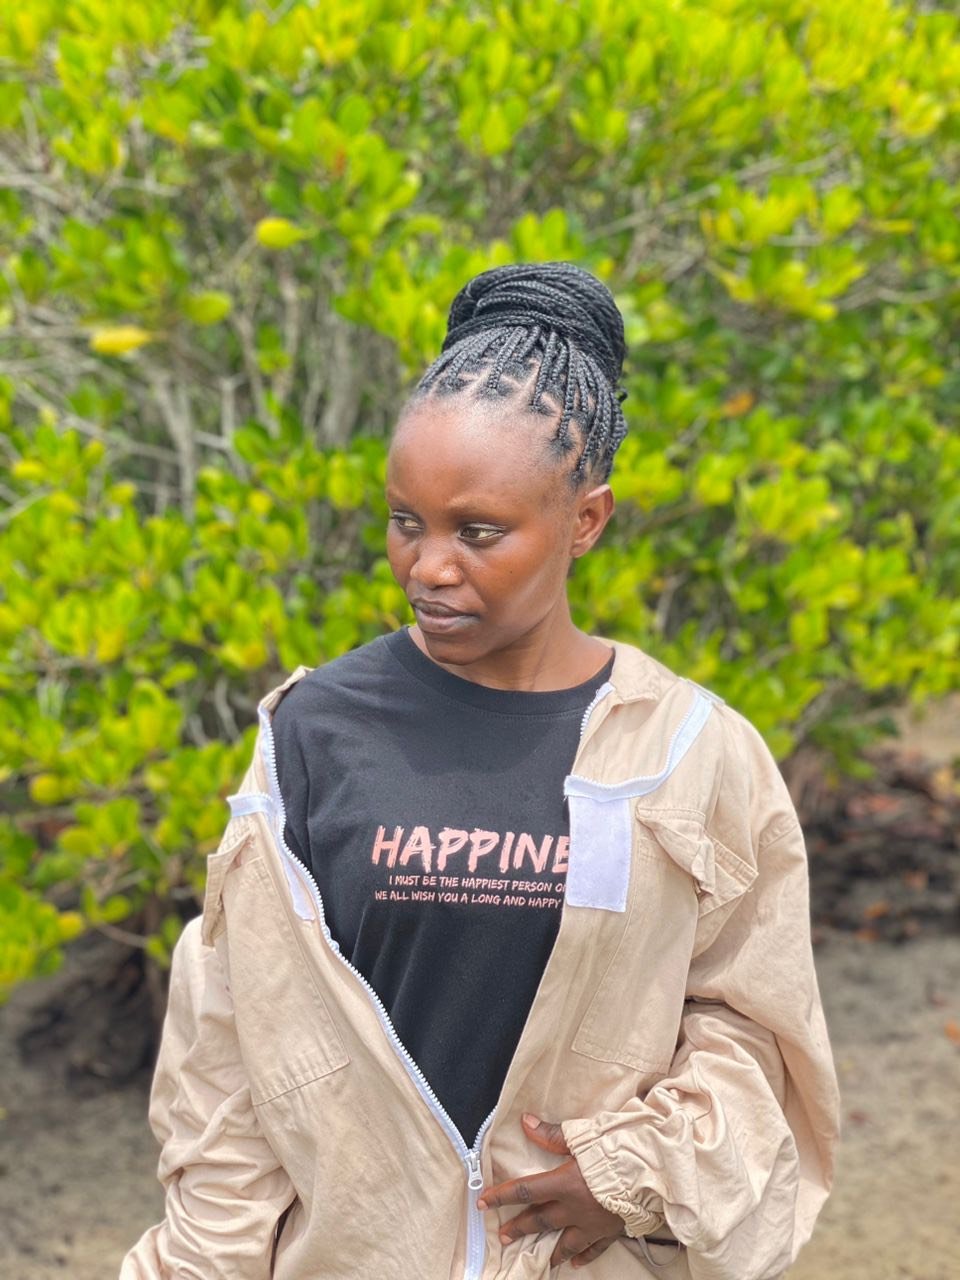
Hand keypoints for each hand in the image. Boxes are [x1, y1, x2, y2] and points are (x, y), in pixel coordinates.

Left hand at [477, 1113, 624, 1269]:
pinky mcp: (611, 1231)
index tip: (483, 1202)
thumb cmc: (619, 1150)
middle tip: (503, 1235)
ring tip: (538, 1257)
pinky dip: (582, 1255)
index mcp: (564, 1183)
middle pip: (540, 1220)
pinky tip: (574, 1262)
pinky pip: (593, 1248)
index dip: (502, 1196)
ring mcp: (593, 1224)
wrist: (655, 1173)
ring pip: (564, 1241)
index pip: (525, 1191)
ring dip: (548, 1248)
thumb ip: (552, 1134)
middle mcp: (574, 1208)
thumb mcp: (583, 1136)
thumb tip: (525, 1122)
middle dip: (519, 1227)